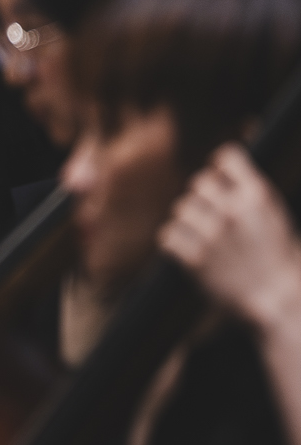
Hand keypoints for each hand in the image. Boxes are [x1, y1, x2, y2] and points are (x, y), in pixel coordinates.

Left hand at [159, 144, 300, 332]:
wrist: (276, 300)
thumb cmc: (276, 256)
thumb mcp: (274, 215)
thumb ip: (250, 186)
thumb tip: (235, 144)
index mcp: (257, 198)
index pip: (226, 157)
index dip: (221, 167)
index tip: (221, 179)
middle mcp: (233, 212)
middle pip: (199, 183)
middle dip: (204, 197)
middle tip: (213, 215)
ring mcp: (212, 235)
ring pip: (181, 209)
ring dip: (190, 221)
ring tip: (205, 236)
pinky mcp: (195, 258)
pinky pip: (168, 235)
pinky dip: (175, 242)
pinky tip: (189, 249)